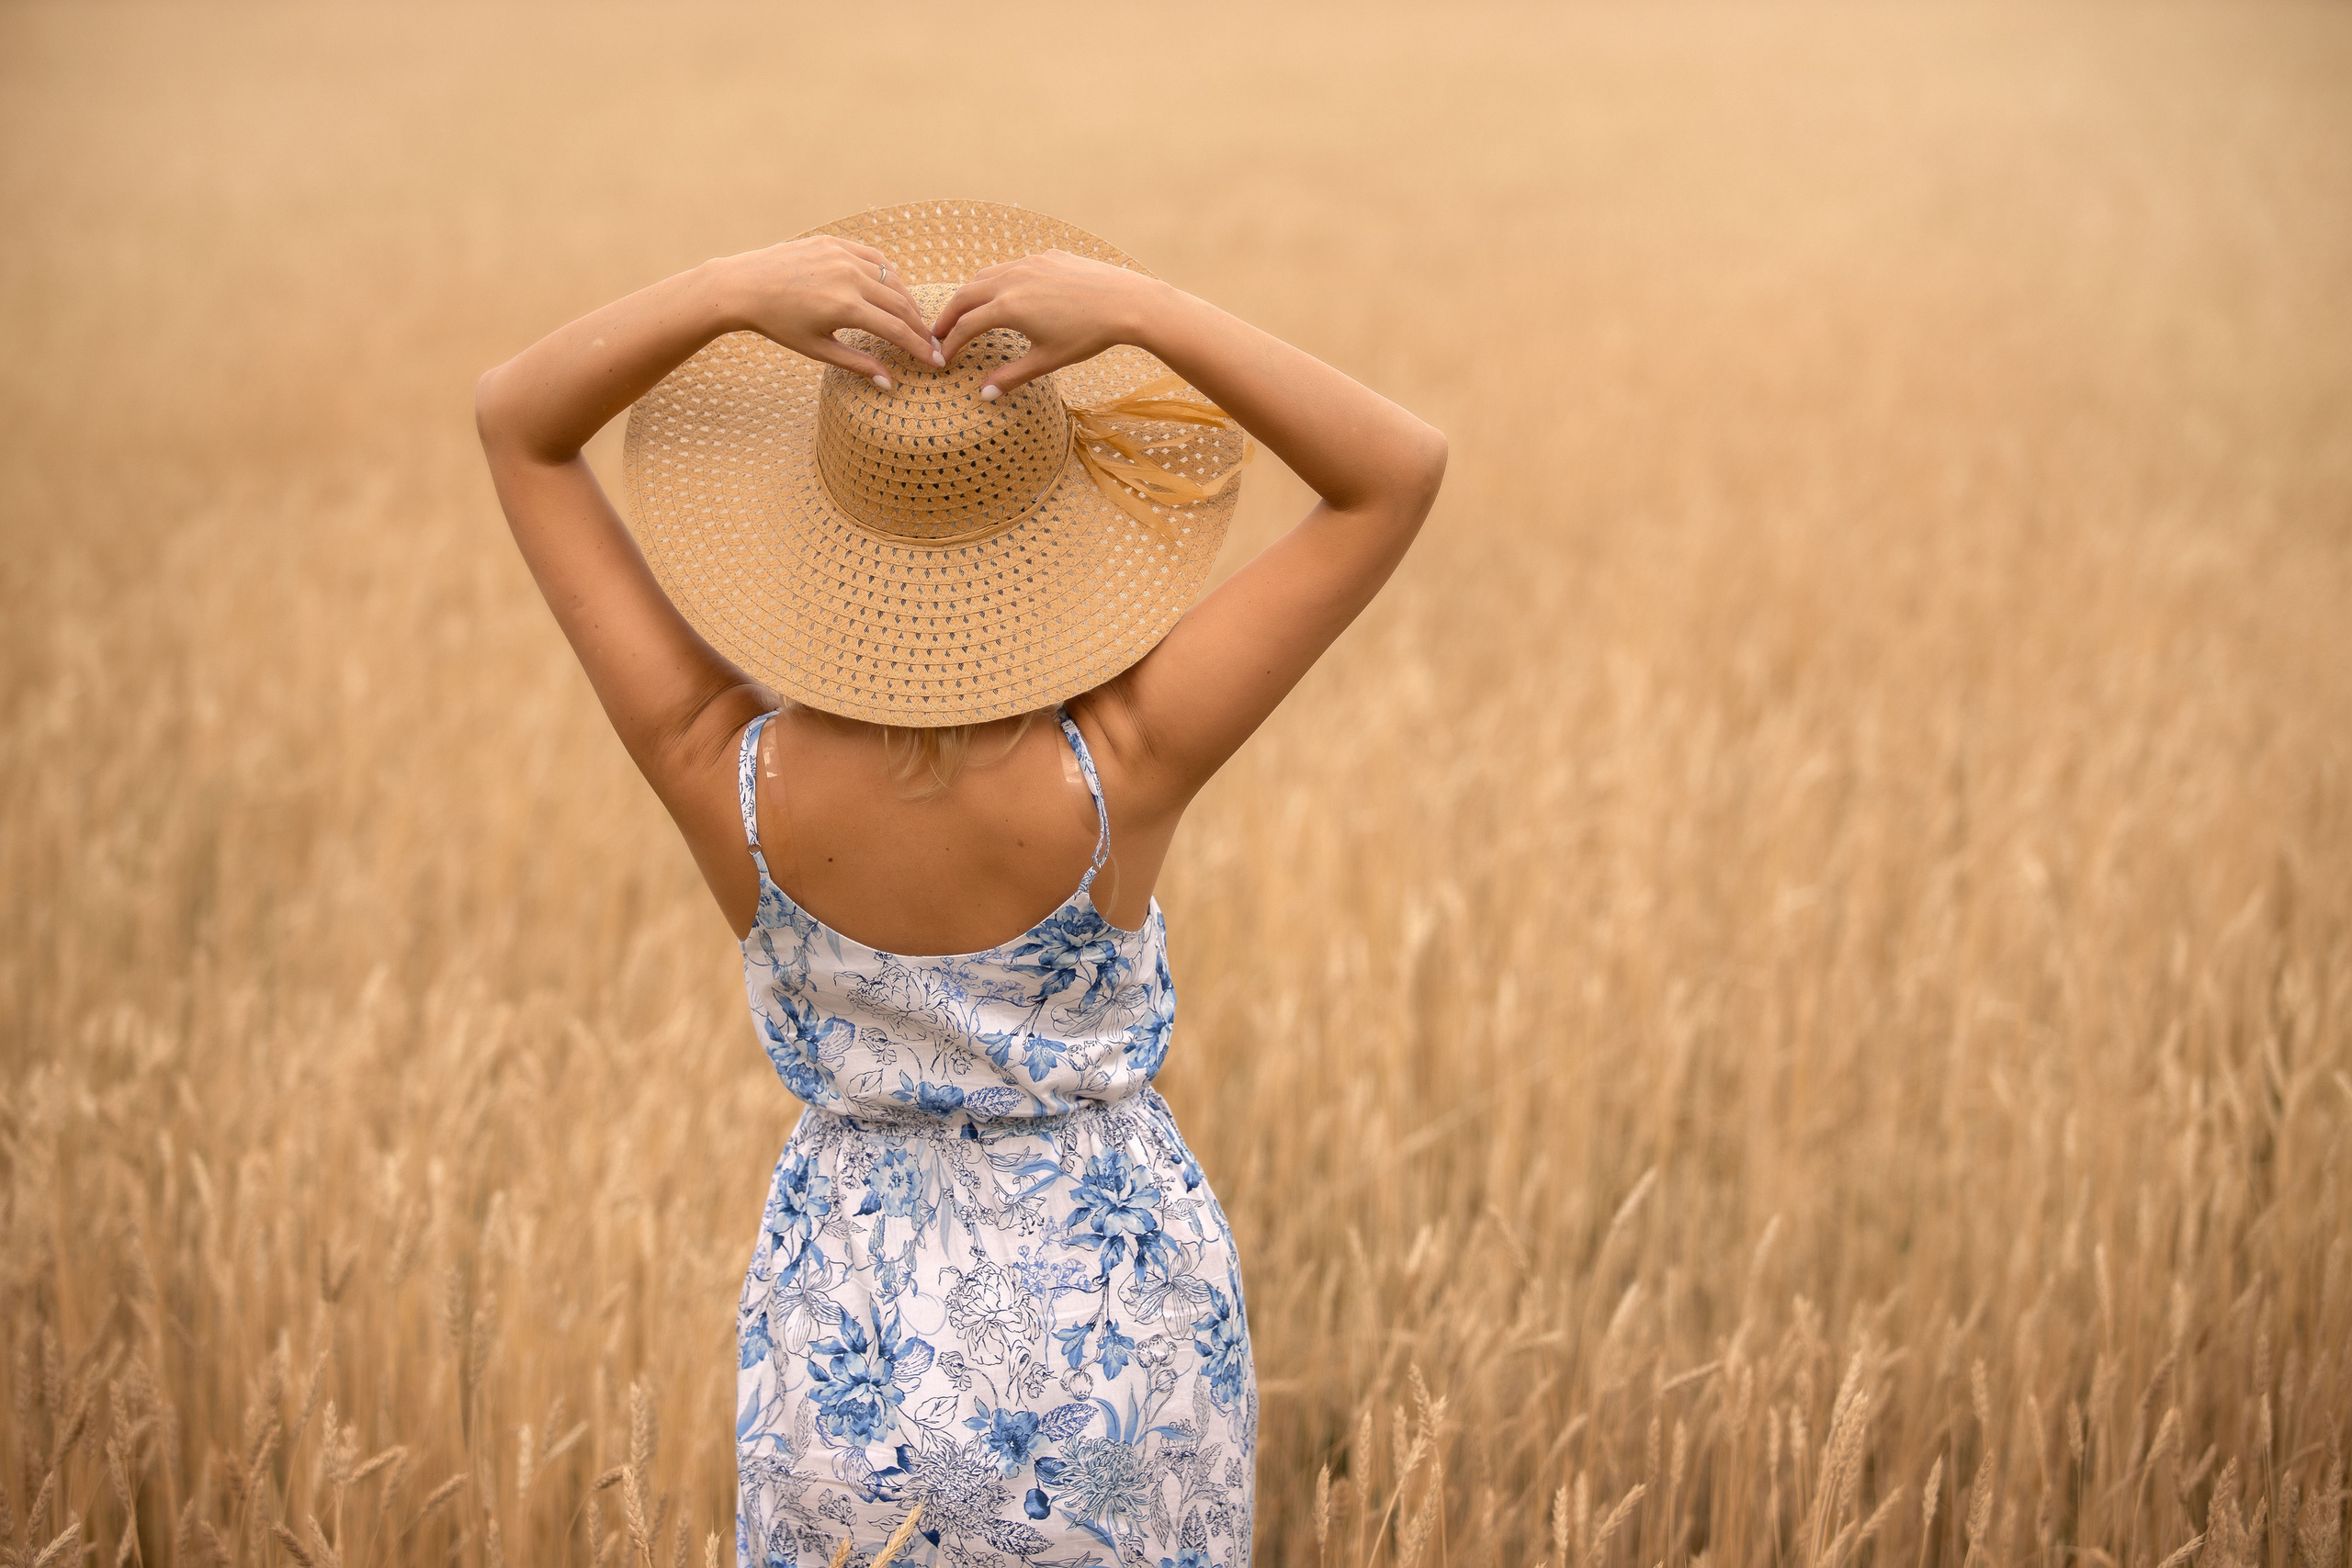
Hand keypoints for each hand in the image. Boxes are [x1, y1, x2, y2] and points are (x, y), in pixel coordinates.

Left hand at [711, 235, 941, 385]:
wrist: (743, 286)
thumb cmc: (778, 324)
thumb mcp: (818, 349)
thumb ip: (858, 365)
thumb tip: (889, 384)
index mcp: (846, 307)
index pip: (897, 330)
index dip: (920, 347)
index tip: (936, 361)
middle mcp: (849, 277)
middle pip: (901, 304)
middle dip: (920, 326)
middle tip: (931, 342)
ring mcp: (843, 255)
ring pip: (892, 278)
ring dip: (907, 300)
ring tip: (913, 319)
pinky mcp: (835, 242)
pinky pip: (874, 258)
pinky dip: (888, 275)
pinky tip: (891, 289)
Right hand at [929, 250, 1167, 397]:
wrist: (1126, 302)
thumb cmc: (1088, 336)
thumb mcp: (1047, 361)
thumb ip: (1012, 376)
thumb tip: (984, 394)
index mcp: (1008, 307)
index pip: (966, 326)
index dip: (949, 343)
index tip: (941, 357)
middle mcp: (1012, 279)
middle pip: (966, 295)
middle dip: (948, 315)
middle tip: (937, 332)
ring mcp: (1029, 263)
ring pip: (987, 275)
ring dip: (971, 294)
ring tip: (965, 311)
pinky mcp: (1047, 257)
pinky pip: (1013, 266)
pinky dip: (999, 281)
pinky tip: (1005, 293)